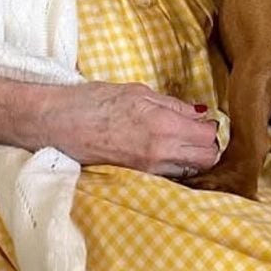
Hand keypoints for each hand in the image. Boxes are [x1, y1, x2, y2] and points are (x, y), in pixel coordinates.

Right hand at [39, 81, 221, 178]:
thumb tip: (200, 113)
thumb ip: (173, 106)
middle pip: (207, 158)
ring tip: (181, 142)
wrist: (58, 123)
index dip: (211, 127)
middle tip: (197, 132)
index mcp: (162, 125)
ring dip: (194, 157)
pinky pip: (171, 176)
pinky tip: (165, 152)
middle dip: (208, 145)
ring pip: (191, 170)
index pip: (208, 137)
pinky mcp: (137, 177)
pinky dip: (176, 166)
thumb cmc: (94, 101)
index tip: (204, 120)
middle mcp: (160, 152)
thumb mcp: (138, 92)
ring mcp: (149, 169)